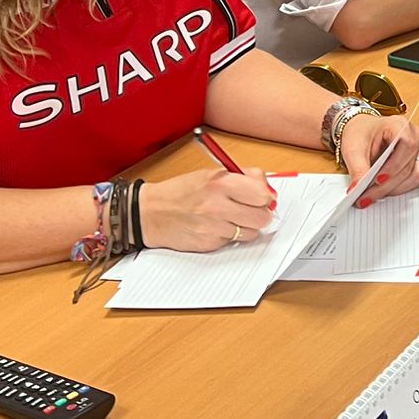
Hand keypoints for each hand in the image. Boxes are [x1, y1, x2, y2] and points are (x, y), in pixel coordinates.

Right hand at [139, 167, 277, 251]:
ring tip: (231, 218)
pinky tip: (217, 227)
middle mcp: (218, 206)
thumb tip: (268, 190)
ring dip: (246, 227)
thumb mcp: (212, 174)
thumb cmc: (181, 191)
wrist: (150, 213)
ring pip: (251, 233)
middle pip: (262, 217)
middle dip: (260, 214)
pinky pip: (233, 242)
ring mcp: (214, 227)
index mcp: (221, 183)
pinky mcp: (209, 244)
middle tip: (250, 210)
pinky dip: (230, 236)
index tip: (261, 197)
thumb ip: (243, 178)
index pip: (263, 195)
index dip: (265, 197)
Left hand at [341, 108, 418, 204]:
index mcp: (399, 125)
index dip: (393, 166)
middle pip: (409, 165)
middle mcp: (414, 136)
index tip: (377, 180)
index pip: (406, 145)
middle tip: (367, 196)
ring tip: (378, 195)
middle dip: (388, 185)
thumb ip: (358, 169)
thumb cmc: (361, 134)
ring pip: (418, 174)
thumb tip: (358, 189)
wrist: (362, 131)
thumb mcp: (353, 149)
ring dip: (399, 188)